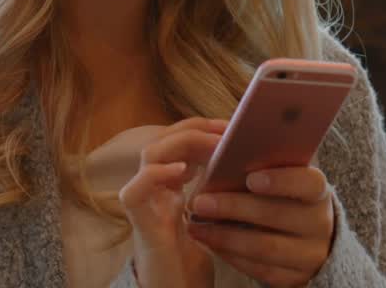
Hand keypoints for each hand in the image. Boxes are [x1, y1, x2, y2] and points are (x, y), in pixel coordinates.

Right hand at [118, 117, 228, 287]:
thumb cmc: (196, 259)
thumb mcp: (214, 216)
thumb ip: (218, 190)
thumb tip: (250, 161)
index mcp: (171, 185)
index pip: (178, 141)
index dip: (201, 128)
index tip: (230, 125)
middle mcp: (155, 189)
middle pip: (164, 140)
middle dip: (195, 129)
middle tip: (225, 129)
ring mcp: (146, 205)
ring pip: (149, 155)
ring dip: (182, 143)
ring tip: (213, 145)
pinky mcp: (141, 226)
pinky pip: (135, 192)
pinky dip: (156, 175)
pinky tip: (182, 171)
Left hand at [185, 166, 334, 286]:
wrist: (309, 240)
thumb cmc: (285, 199)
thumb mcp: (285, 181)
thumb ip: (265, 168)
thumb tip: (224, 150)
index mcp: (317, 191)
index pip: (308, 182)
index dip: (281, 180)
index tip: (250, 178)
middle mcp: (319, 223)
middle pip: (278, 215)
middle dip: (235, 208)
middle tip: (200, 202)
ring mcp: (310, 254)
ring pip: (266, 247)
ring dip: (225, 236)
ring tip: (196, 226)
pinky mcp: (295, 278)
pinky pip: (260, 270)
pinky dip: (231, 256)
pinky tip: (210, 243)